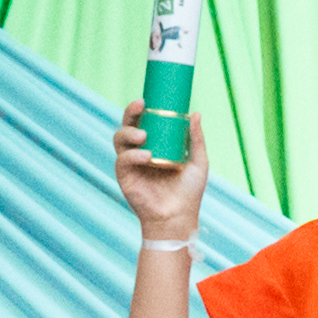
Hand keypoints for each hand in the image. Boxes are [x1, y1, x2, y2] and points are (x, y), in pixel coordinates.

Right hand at [112, 103, 209, 243]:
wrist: (179, 218)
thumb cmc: (189, 192)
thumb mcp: (198, 162)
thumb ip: (196, 139)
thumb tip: (195, 113)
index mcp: (154, 145)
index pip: (143, 121)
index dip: (140, 109)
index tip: (146, 99)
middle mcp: (139, 152)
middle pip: (127, 126)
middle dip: (130, 113)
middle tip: (140, 106)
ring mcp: (131, 164)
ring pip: (119, 140)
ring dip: (128, 132)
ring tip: (143, 135)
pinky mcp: (125, 178)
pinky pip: (122, 161)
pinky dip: (132, 156)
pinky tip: (145, 156)